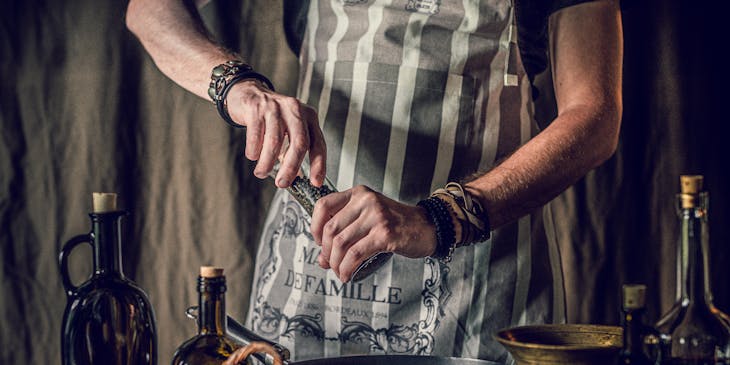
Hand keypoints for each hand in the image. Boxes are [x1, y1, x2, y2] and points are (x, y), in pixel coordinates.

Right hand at [226, 80, 326, 187]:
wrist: (249, 92)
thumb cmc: (272, 117)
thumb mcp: (290, 127)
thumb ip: (296, 149)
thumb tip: (297, 177)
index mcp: (309, 116)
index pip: (318, 143)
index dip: (319, 165)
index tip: (315, 183)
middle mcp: (295, 110)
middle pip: (299, 143)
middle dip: (291, 168)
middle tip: (282, 183)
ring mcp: (276, 107)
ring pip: (275, 142)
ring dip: (267, 163)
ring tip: (261, 173)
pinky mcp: (256, 108)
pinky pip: (256, 136)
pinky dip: (254, 151)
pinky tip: (253, 156)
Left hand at [310, 185, 436, 281]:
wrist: (427, 227)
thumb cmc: (397, 225)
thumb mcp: (369, 221)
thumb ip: (345, 234)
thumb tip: (321, 259)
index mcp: (358, 193)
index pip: (323, 205)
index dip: (314, 227)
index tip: (319, 243)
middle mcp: (365, 201)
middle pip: (330, 229)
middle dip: (325, 252)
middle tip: (330, 263)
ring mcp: (376, 216)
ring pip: (340, 243)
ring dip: (335, 263)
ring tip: (339, 272)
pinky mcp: (385, 234)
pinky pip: (356, 254)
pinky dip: (347, 268)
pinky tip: (347, 275)